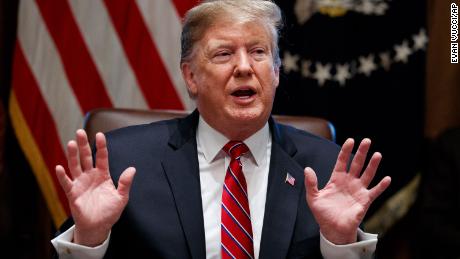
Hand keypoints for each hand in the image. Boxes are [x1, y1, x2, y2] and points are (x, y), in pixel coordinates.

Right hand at [55, 129, 135, 246]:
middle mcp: (90, 176)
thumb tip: (132, 169)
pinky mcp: (72, 193)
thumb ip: (125, 183)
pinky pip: (66, 183)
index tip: (99, 135)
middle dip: (83, 145)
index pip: (101, 157)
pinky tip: (59, 167)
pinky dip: (62, 176)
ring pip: (75, 166)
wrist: (98, 226)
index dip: (101, 146)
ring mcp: (80, 183)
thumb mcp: (121, 197)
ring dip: (72, 155)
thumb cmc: (110, 211)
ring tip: (71, 143)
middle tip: (80, 131)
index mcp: (103, 175)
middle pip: (86, 157)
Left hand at [304, 138, 390, 244]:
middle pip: (357, 164)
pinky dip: (381, 186)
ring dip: (373, 165)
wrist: (332, 230)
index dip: (346, 151)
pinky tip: (387, 178)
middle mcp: (349, 182)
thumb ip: (311, 183)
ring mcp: (358, 190)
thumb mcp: (313, 198)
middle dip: (362, 152)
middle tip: (367, 140)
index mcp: (336, 179)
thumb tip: (307, 169)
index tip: (350, 141)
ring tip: (377, 154)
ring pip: (367, 174)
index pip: (342, 161)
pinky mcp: (365, 201)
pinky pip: (375, 192)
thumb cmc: (323, 214)